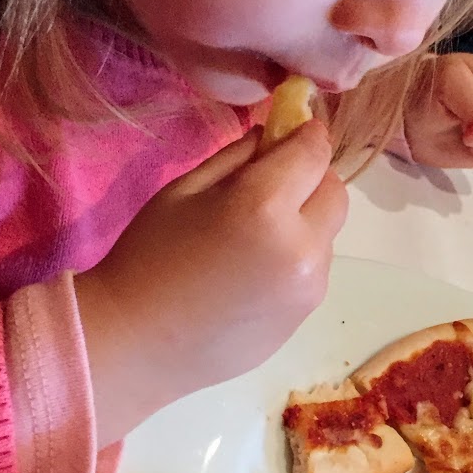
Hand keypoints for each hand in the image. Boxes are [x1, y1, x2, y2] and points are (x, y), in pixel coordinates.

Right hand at [74, 123, 347, 443]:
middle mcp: (301, 247)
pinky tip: (252, 274)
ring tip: (254, 237)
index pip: (315, 153)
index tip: (294, 128)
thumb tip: (276, 135)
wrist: (136, 345)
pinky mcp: (305, 317)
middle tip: (272, 185)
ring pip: (327, 234)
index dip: (307, 134)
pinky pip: (314, 270)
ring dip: (305, 222)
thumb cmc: (149, 259)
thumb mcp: (184, 190)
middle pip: (335, 193)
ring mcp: (308, 289)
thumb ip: (238, 157)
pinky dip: (296, 259)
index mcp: (265, 207)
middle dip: (312, 179)